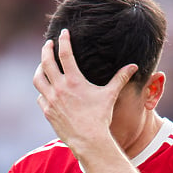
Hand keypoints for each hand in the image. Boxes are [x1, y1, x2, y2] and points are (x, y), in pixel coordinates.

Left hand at [32, 28, 137, 154]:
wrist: (88, 139)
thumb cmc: (100, 117)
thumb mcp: (110, 95)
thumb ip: (120, 78)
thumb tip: (133, 66)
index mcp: (74, 81)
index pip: (65, 54)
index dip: (64, 41)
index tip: (63, 32)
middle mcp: (59, 88)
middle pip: (46, 62)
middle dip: (46, 50)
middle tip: (48, 43)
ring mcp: (50, 100)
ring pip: (38, 79)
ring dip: (40, 69)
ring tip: (43, 64)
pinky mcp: (47, 111)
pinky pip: (40, 96)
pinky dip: (43, 89)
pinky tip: (47, 88)